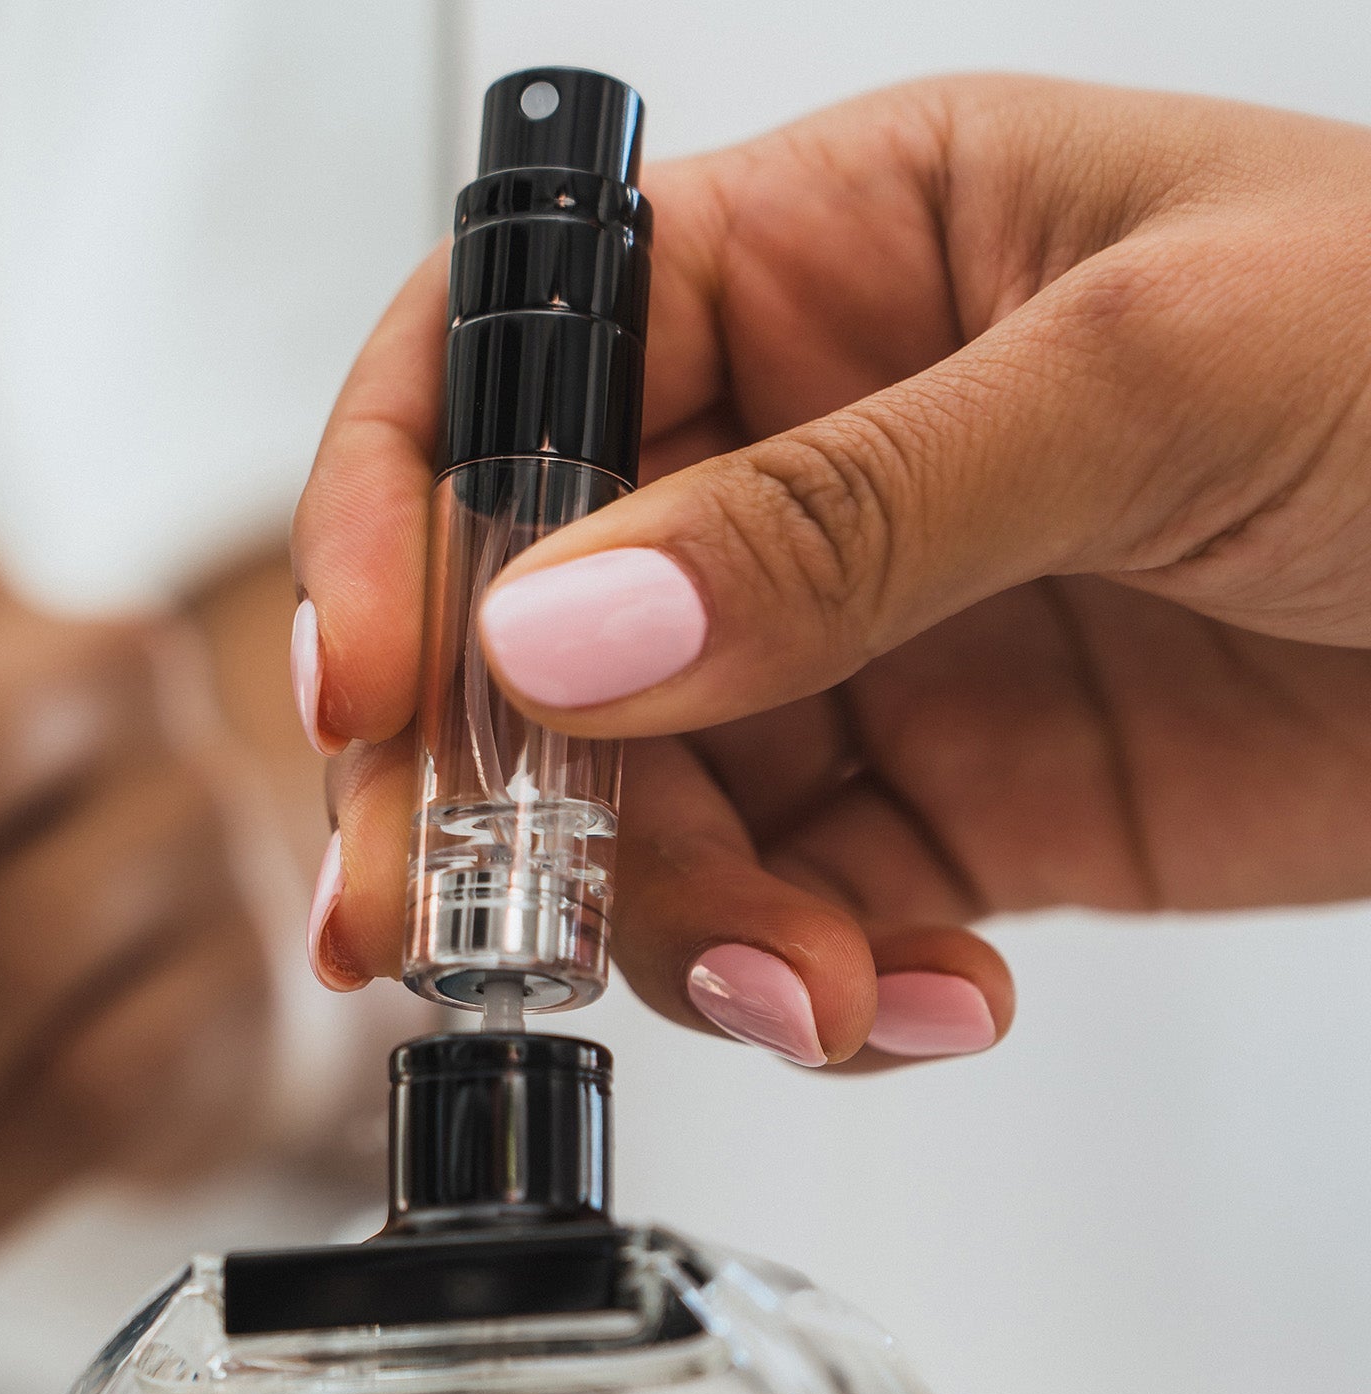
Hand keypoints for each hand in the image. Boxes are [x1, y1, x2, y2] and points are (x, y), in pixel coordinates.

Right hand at [293, 76, 1370, 1065]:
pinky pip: (795, 921)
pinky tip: (931, 1002)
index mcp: (825, 266)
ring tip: (813, 991)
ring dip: (687, 933)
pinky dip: (828, 993)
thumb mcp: (1158, 381)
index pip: (505, 369)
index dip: (394, 521)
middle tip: (452, 941)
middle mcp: (798, 463)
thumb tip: (565, 628)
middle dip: (486, 803)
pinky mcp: (938, 812)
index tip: (360, 690)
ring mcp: (857, 652)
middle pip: (533, 640)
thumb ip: (842, 514)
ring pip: (648, 819)